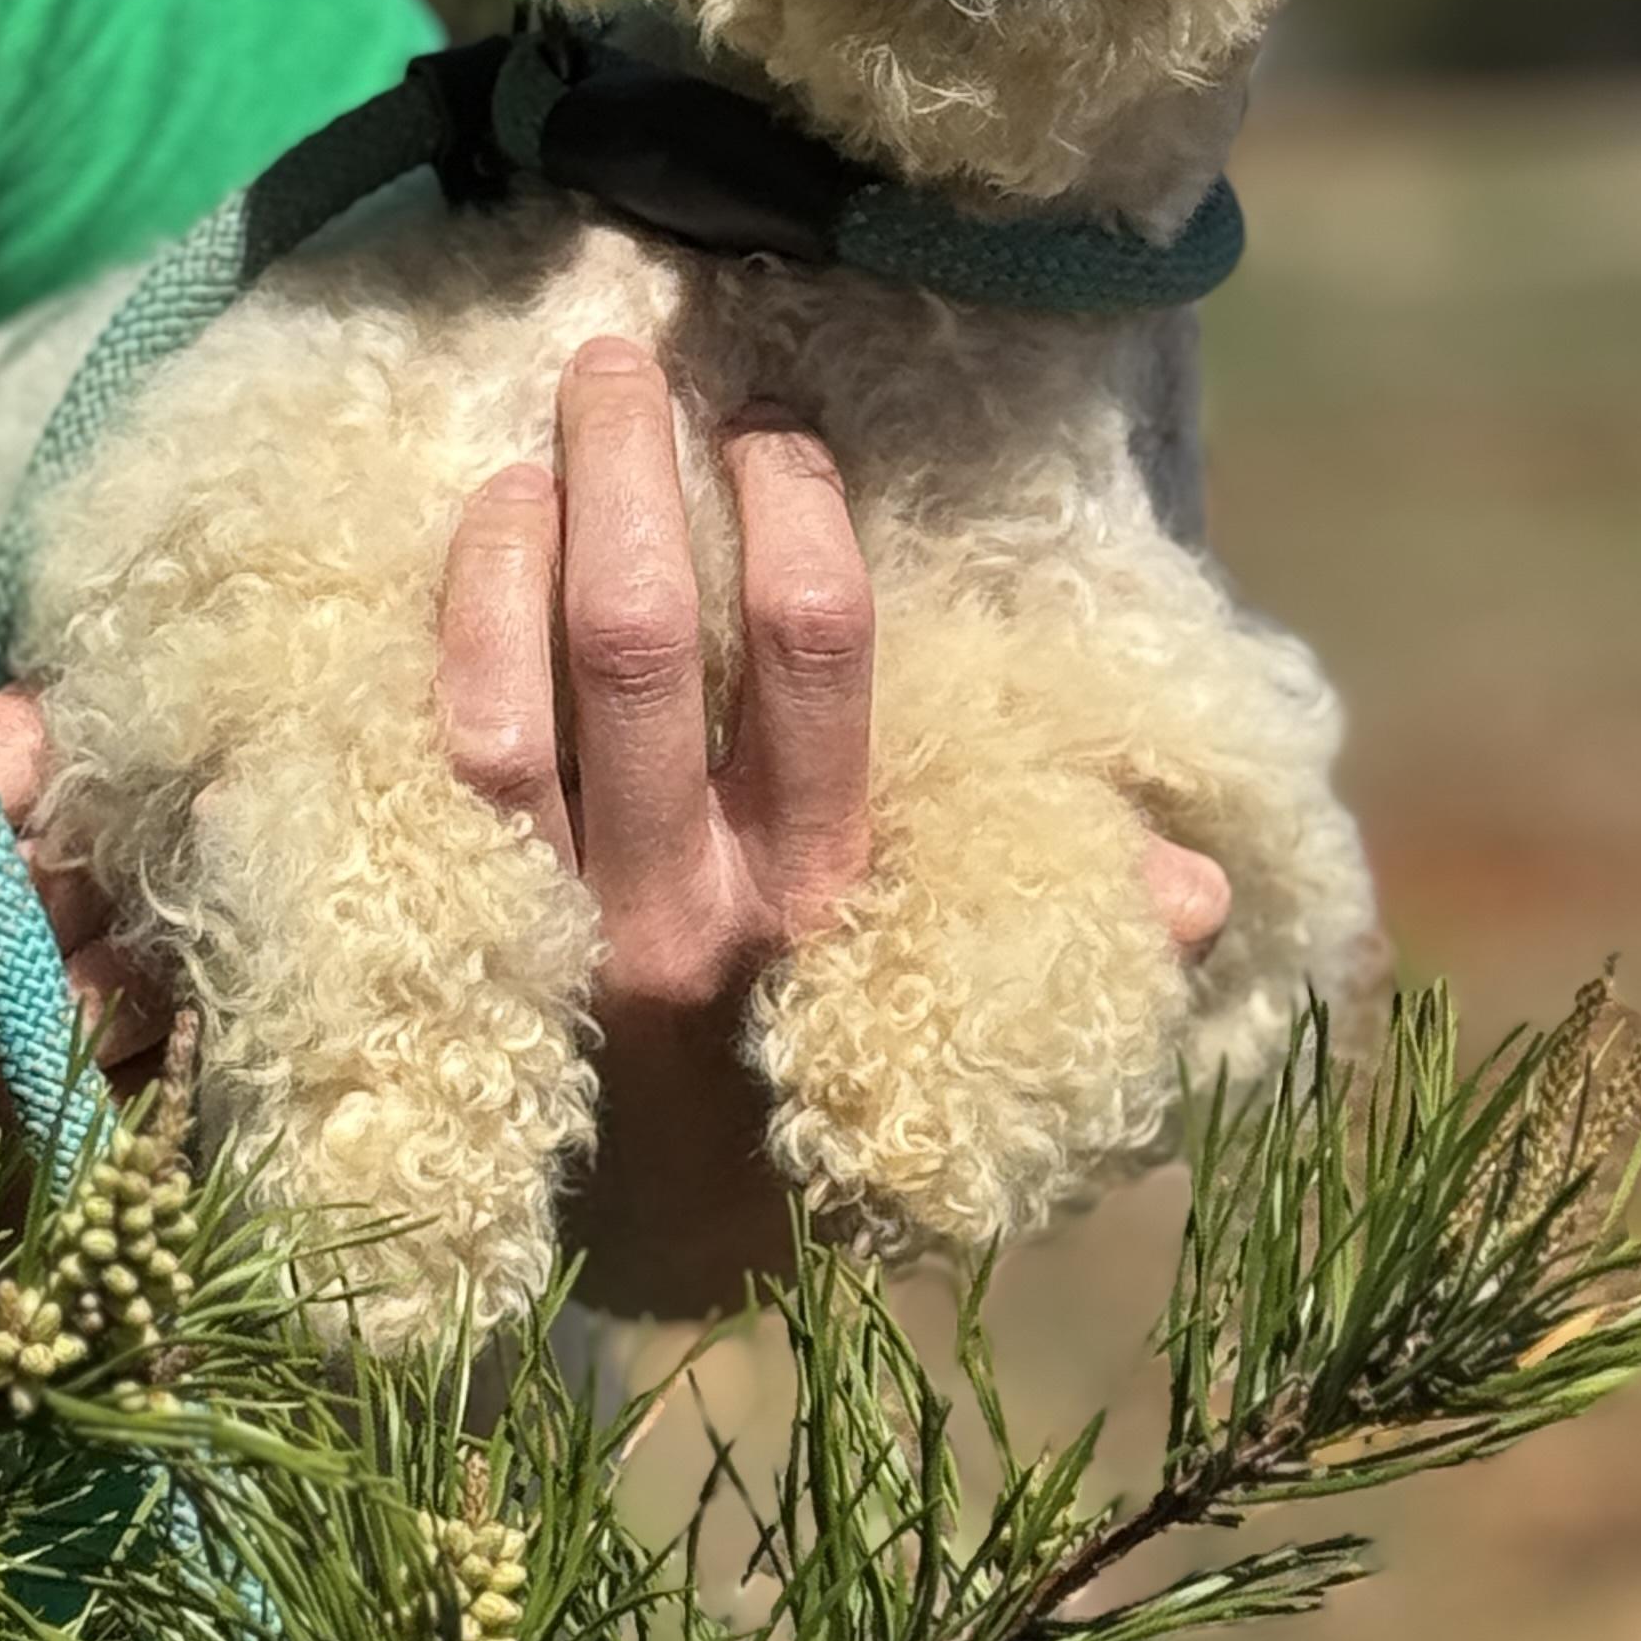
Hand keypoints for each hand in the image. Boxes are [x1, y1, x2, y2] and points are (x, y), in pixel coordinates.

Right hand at [0, 684, 163, 1441]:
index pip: (14, 750)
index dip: (37, 740)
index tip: (32, 751)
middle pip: (81, 851)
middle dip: (84, 839)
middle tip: (72, 838)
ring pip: (123, 955)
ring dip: (116, 935)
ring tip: (84, 929)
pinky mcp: (10, 1141)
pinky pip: (127, 1061)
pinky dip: (128, 1028)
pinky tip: (98, 1009)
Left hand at [436, 339, 1230, 1316]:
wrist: (633, 1283)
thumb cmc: (794, 1124)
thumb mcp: (955, 1042)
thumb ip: (1071, 944)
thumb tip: (1201, 888)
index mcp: (823, 905)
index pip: (814, 662)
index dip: (792, 518)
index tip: (780, 441)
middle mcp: (686, 907)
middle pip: (643, 638)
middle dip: (633, 471)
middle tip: (621, 358)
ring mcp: (558, 928)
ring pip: (519, 687)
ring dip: (525, 532)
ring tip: (543, 427)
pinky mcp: (460, 945)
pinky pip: (439, 762)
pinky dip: (450, 631)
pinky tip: (475, 542)